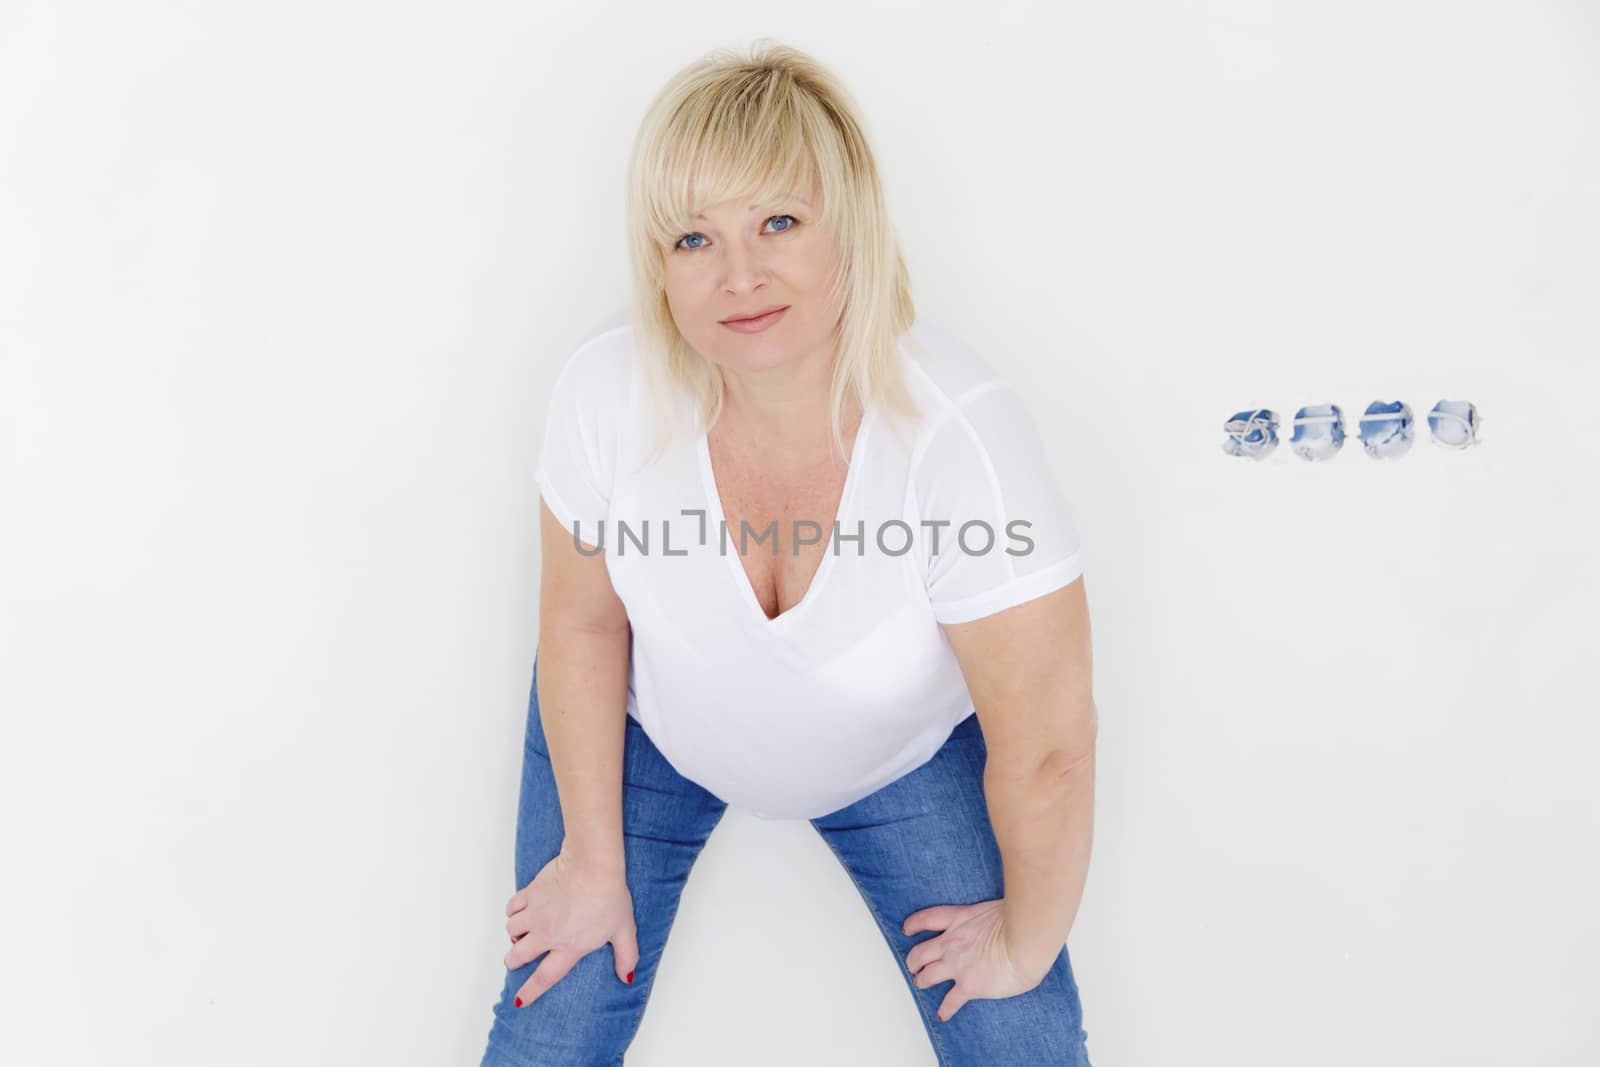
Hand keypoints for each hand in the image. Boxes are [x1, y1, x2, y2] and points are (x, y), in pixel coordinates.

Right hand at [503, 847, 638, 1008]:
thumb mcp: (624, 929)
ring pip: (511, 930)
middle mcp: (547, 933)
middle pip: (518, 956)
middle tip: (515, 960)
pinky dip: (512, 911)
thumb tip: (627, 977)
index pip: (545, 977)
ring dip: (514, 934)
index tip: (518, 1001)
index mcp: (569, 946)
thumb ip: (626, 956)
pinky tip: (521, 910)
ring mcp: (536, 912)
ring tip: (523, 932)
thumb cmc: (609, 895)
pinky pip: (511, 907)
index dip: (530, 991)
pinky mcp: (531, 893)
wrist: (593, 863)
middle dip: (513, 962)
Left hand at [901, 898, 1051, 1020]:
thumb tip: (999, 920)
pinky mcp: (968, 986)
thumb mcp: (997, 907)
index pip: (927, 919)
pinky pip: (951, 1001)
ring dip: (921, 980)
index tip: (907, 929)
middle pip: (921, 952)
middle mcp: (952, 942)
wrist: (1024, 941)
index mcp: (959, 919)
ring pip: (928, 975)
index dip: (913, 924)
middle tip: (912, 964)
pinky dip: (945, 1009)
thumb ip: (989, 917)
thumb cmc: (1020, 922)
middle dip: (913, 960)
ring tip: (920, 983)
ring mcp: (957, 965)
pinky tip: (942, 1015)